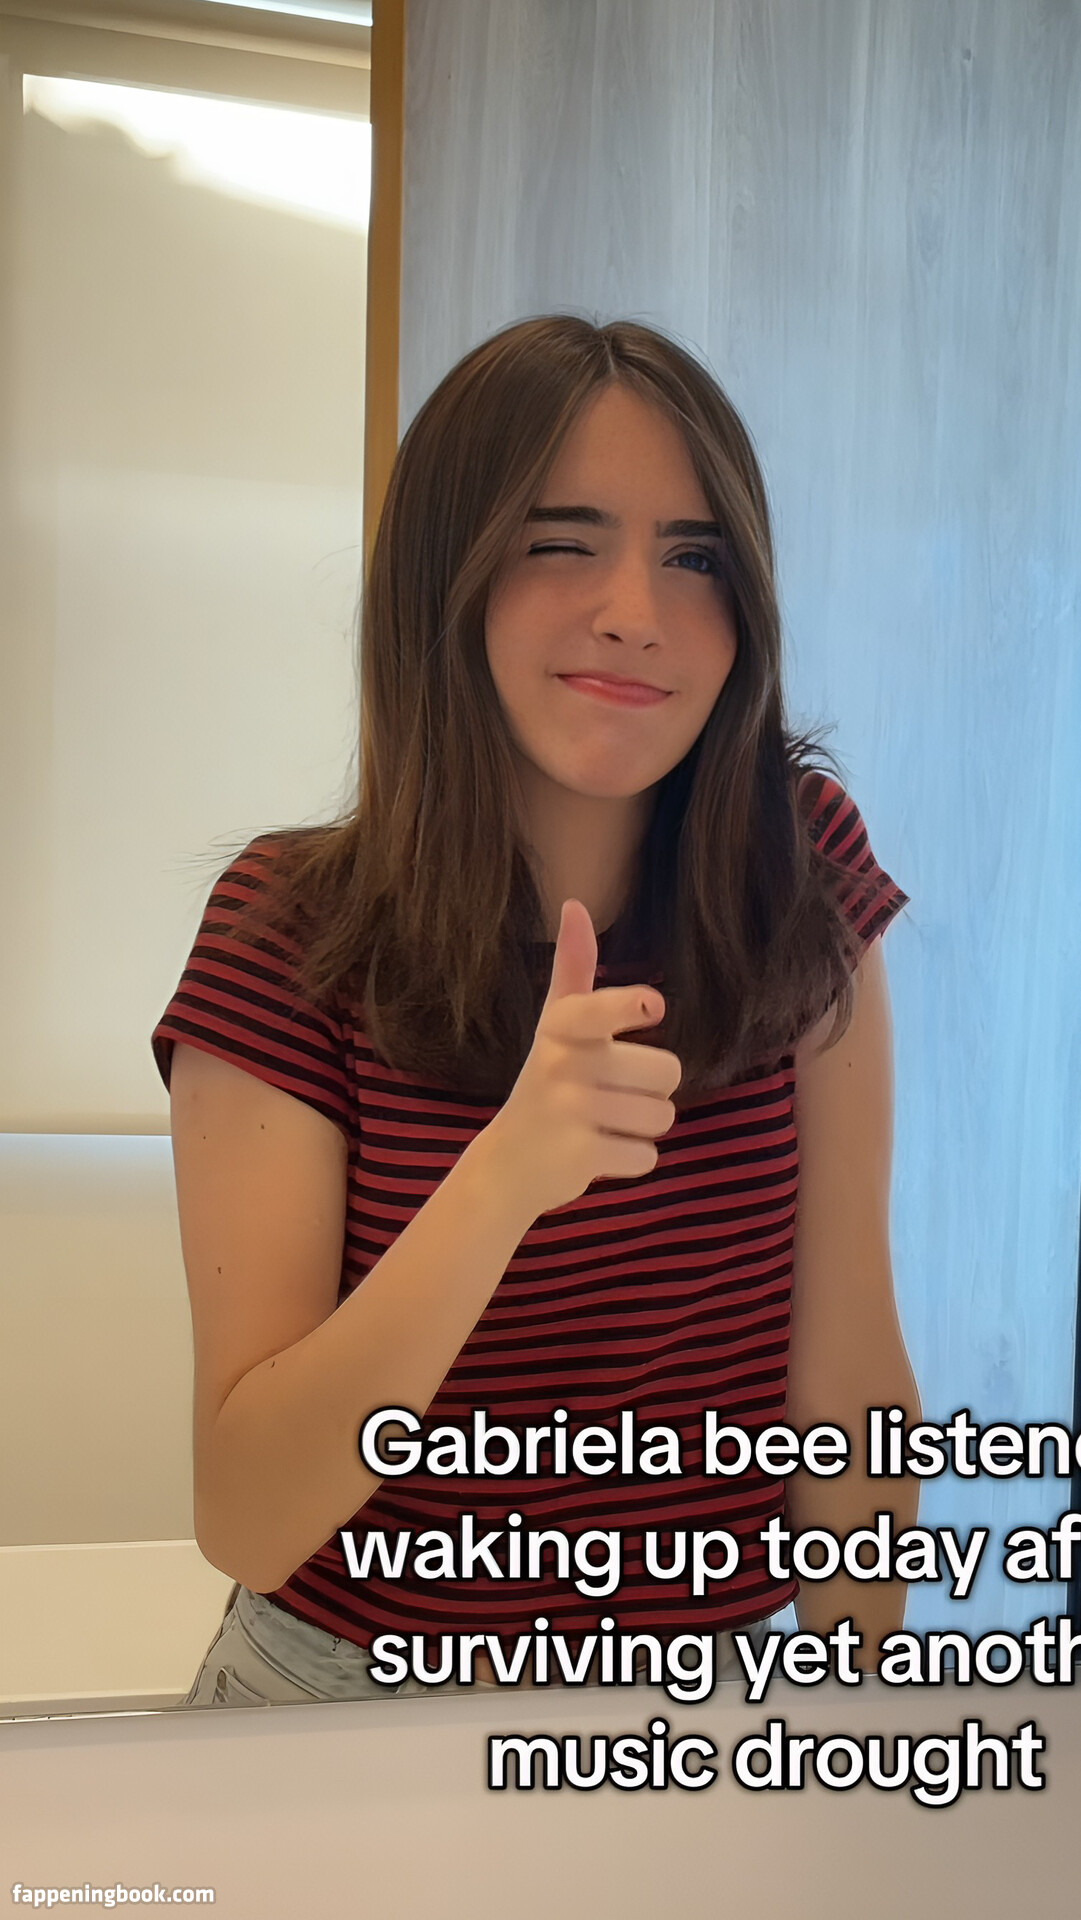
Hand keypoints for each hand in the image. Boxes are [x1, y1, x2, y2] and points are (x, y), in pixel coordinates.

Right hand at [485, 898, 681, 1219]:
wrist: (507, 1165)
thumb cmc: (547, 1083)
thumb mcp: (556, 1026)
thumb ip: (573, 968)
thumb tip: (573, 903)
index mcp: (562, 1028)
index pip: (597, 1011)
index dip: (628, 1007)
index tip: (652, 1005)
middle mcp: (562, 1065)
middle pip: (666, 1072)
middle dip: (652, 1091)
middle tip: (611, 1097)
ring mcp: (569, 1113)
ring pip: (661, 1116)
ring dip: (643, 1127)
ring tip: (603, 1125)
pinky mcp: (579, 1157)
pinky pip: (647, 1156)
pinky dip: (632, 1161)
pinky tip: (598, 1153)